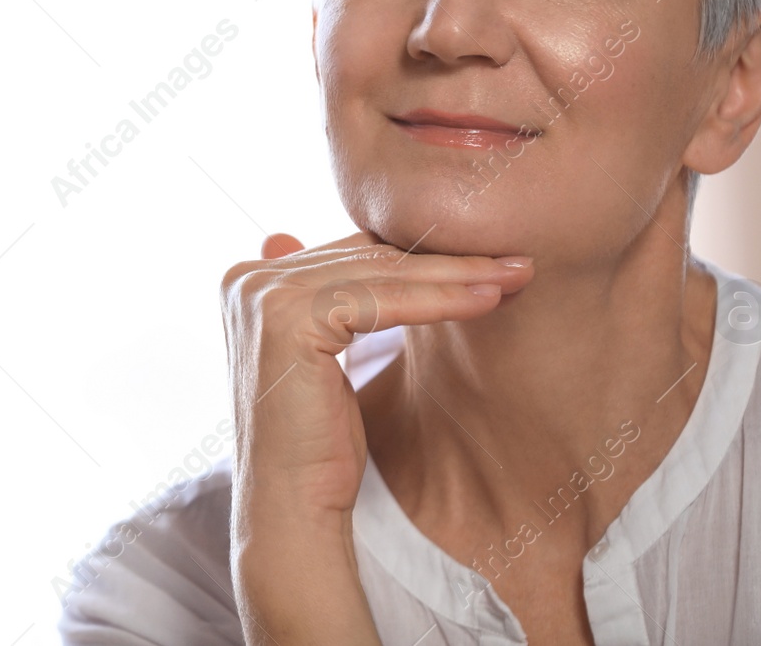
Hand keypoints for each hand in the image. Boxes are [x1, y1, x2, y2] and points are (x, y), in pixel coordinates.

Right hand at [221, 230, 532, 642]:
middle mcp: (246, 279)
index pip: (351, 252)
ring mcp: (261, 296)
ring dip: (456, 274)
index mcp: (247, 279)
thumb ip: (333, 298)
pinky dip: (440, 300)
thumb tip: (356, 256)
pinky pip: (383, 301)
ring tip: (514, 276)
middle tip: (514, 260)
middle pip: (368, 258)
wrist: (292, 508)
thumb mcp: (326, 354)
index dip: (420, 254)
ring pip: (382, 275)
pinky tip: (487, 302)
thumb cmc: (317, 444)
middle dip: (447, 258)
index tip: (484, 258)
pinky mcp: (288, 319)